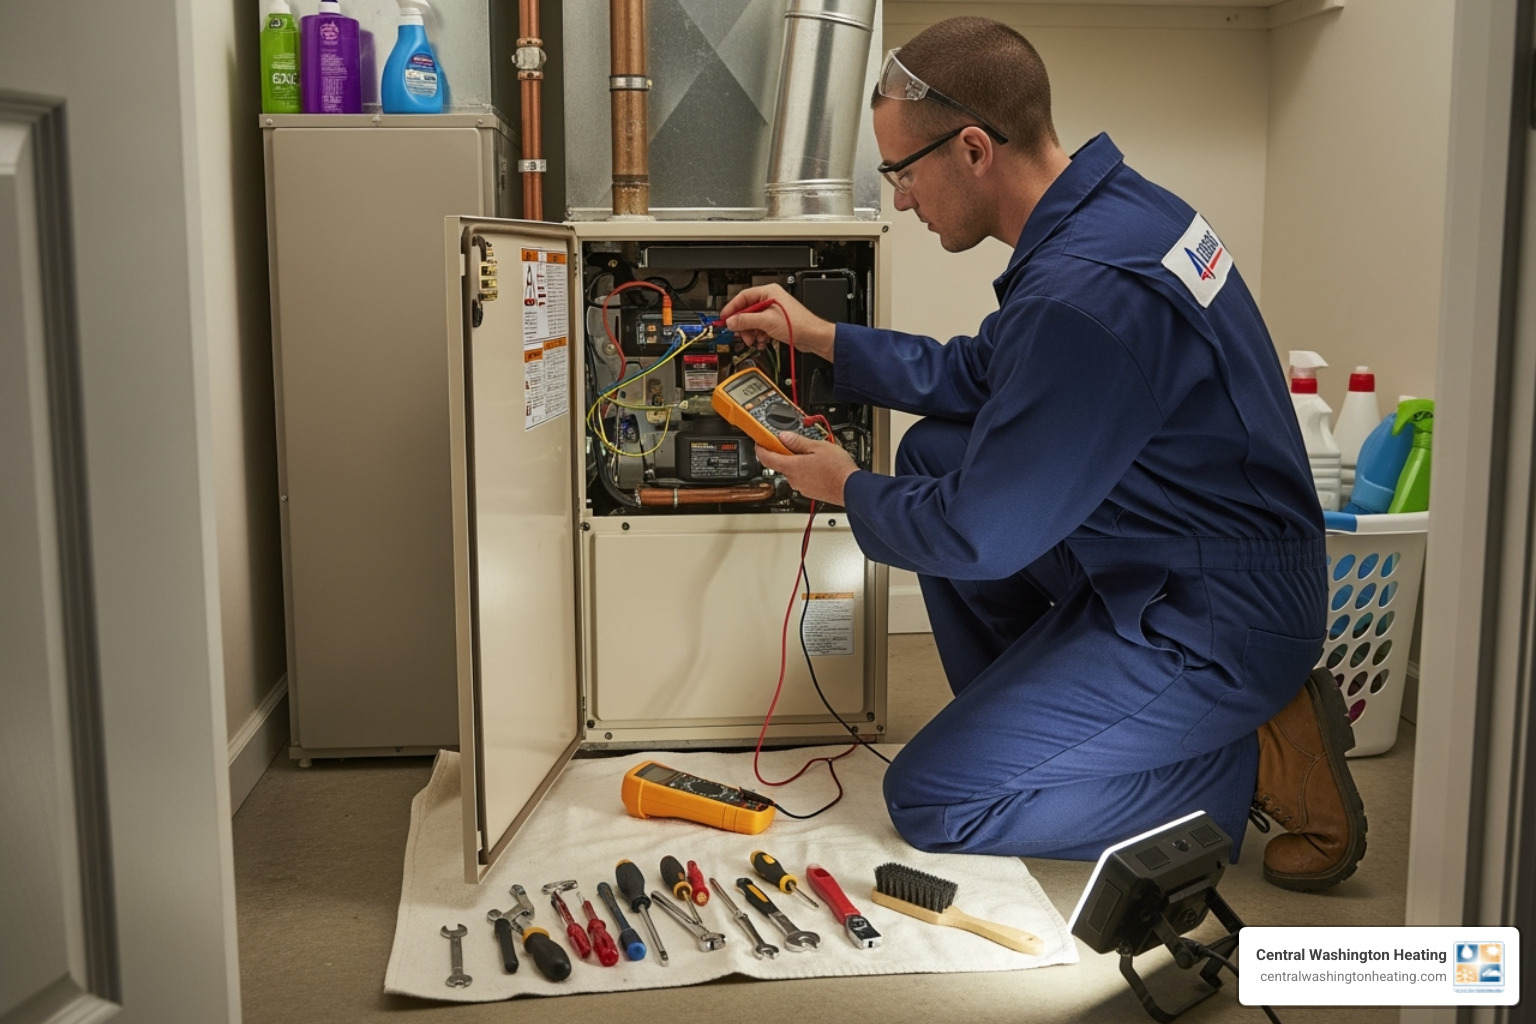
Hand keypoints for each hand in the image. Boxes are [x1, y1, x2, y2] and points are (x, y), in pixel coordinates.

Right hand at [718, 284, 835, 360]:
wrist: (813, 336)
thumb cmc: (798, 324)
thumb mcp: (766, 321)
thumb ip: (746, 321)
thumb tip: (731, 321)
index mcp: (768, 293)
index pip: (743, 297)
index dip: (732, 308)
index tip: (724, 318)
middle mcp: (770, 300)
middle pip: (747, 311)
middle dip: (743, 325)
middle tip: (741, 333)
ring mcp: (773, 312)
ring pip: (753, 321)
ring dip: (751, 332)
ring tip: (753, 339)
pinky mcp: (776, 322)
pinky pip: (760, 327)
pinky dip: (759, 335)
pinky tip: (761, 341)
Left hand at [756, 430, 856, 505]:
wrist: (851, 489)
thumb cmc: (837, 469)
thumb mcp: (818, 446)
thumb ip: (798, 441)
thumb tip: (783, 437)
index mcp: (792, 467)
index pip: (766, 458)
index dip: (760, 448)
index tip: (759, 442)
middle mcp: (793, 479)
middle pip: (781, 463)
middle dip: (785, 452)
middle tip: (794, 441)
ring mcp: (802, 487)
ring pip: (793, 471)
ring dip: (798, 461)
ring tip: (814, 454)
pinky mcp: (810, 491)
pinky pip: (803, 478)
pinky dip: (806, 470)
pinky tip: (819, 466)